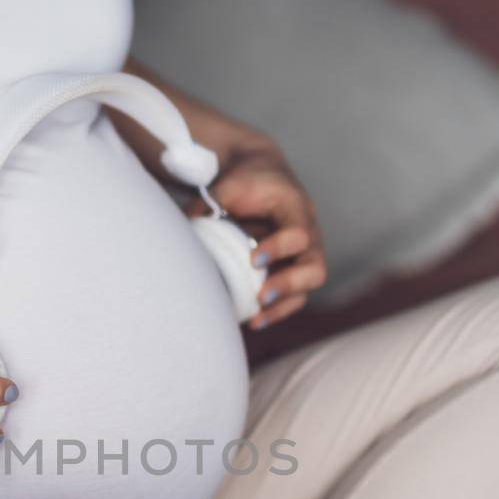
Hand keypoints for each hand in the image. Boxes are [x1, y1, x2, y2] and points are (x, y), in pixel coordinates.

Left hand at [196, 144, 326, 329]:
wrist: (263, 177)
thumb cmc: (247, 182)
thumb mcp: (230, 184)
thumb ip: (210, 203)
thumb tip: (184, 229)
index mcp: (297, 211)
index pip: (299, 235)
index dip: (279, 249)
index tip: (253, 260)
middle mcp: (309, 237)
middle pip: (314, 269)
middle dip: (288, 285)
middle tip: (260, 295)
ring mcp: (304, 257)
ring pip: (306, 290)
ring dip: (282, 306)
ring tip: (256, 318)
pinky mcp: (293, 272)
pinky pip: (294, 298)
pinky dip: (276, 311)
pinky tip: (254, 321)